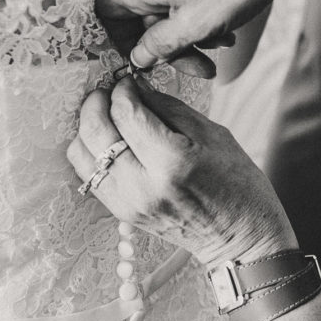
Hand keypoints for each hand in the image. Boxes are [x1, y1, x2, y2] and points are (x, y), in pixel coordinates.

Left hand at [67, 79, 296, 266]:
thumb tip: (137, 88)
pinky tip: (109, 140)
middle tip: (109, 92)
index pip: (126, 114)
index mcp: (172, 162)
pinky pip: (88, 175)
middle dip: (97, 102)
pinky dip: (91, 151)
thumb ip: (170, 109)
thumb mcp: (214, 135)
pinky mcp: (122, 213)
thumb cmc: (237, 184)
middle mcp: (143, 186)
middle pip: (95, 131)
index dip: (122, 90)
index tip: (129, 81)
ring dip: (88, 127)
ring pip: (82, 154)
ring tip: (107, 115)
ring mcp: (128, 204)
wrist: (239, 239)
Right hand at [95, 0, 290, 71]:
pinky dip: (196, 3)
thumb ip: (159, 46)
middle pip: (141, 8)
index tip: (153, 61)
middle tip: (203, 64)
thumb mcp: (194, 27)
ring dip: (189, 25)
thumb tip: (138, 56)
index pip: (108, 14)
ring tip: (224, 40)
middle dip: (172, 41)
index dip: (125, 42)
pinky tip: (225, 19)